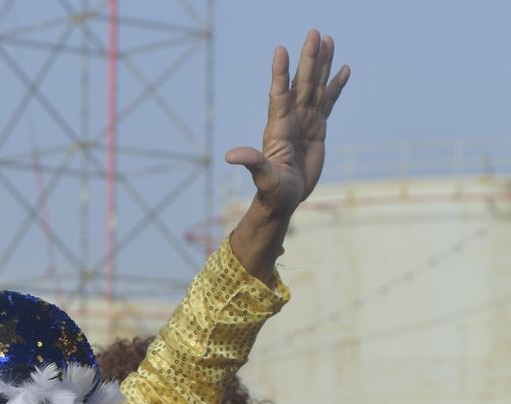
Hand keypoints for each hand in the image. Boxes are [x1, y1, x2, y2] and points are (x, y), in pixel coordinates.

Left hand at [226, 30, 348, 218]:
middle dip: (308, 59)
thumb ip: (252, 162)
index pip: (279, 95)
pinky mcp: (318, 128)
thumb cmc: (272, 191)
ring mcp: (305, 121)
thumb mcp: (263, 178)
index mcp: (278, 128)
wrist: (284, 199)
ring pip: (316, 87)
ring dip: (322, 64)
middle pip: (302, 84)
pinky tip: (344, 69)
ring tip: (328, 39)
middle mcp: (292, 119)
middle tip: (313, 32)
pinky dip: (336, 86)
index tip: (280, 50)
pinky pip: (329, 102)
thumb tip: (230, 156)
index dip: (280, 74)